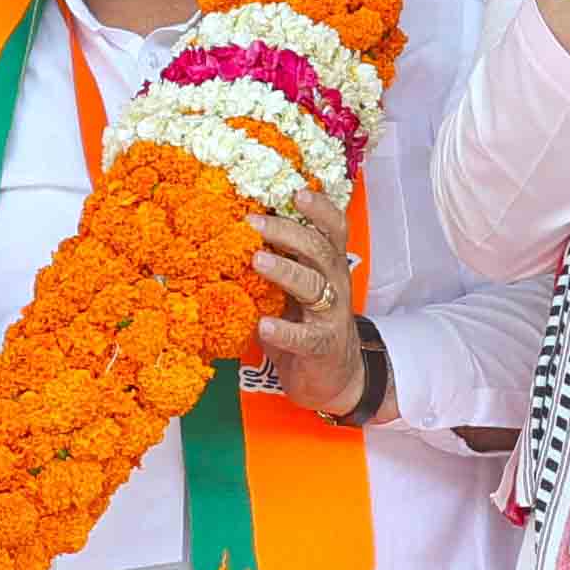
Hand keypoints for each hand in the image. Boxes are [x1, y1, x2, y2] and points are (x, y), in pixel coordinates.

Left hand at [250, 188, 368, 419]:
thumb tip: (234, 229)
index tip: (295, 191)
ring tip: (257, 260)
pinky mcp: (322, 347)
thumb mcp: (296, 287)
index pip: (332, 228)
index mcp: (328, 265)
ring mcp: (331, 316)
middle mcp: (335, 284)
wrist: (333, 378)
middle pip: (319, 249)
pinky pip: (305, 337)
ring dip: (285, 270)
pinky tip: (264, 326)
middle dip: (288, 231)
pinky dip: (284, 331)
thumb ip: (278, 261)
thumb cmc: (306, 323)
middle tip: (253, 221)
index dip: (319, 208)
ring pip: (314, 286)